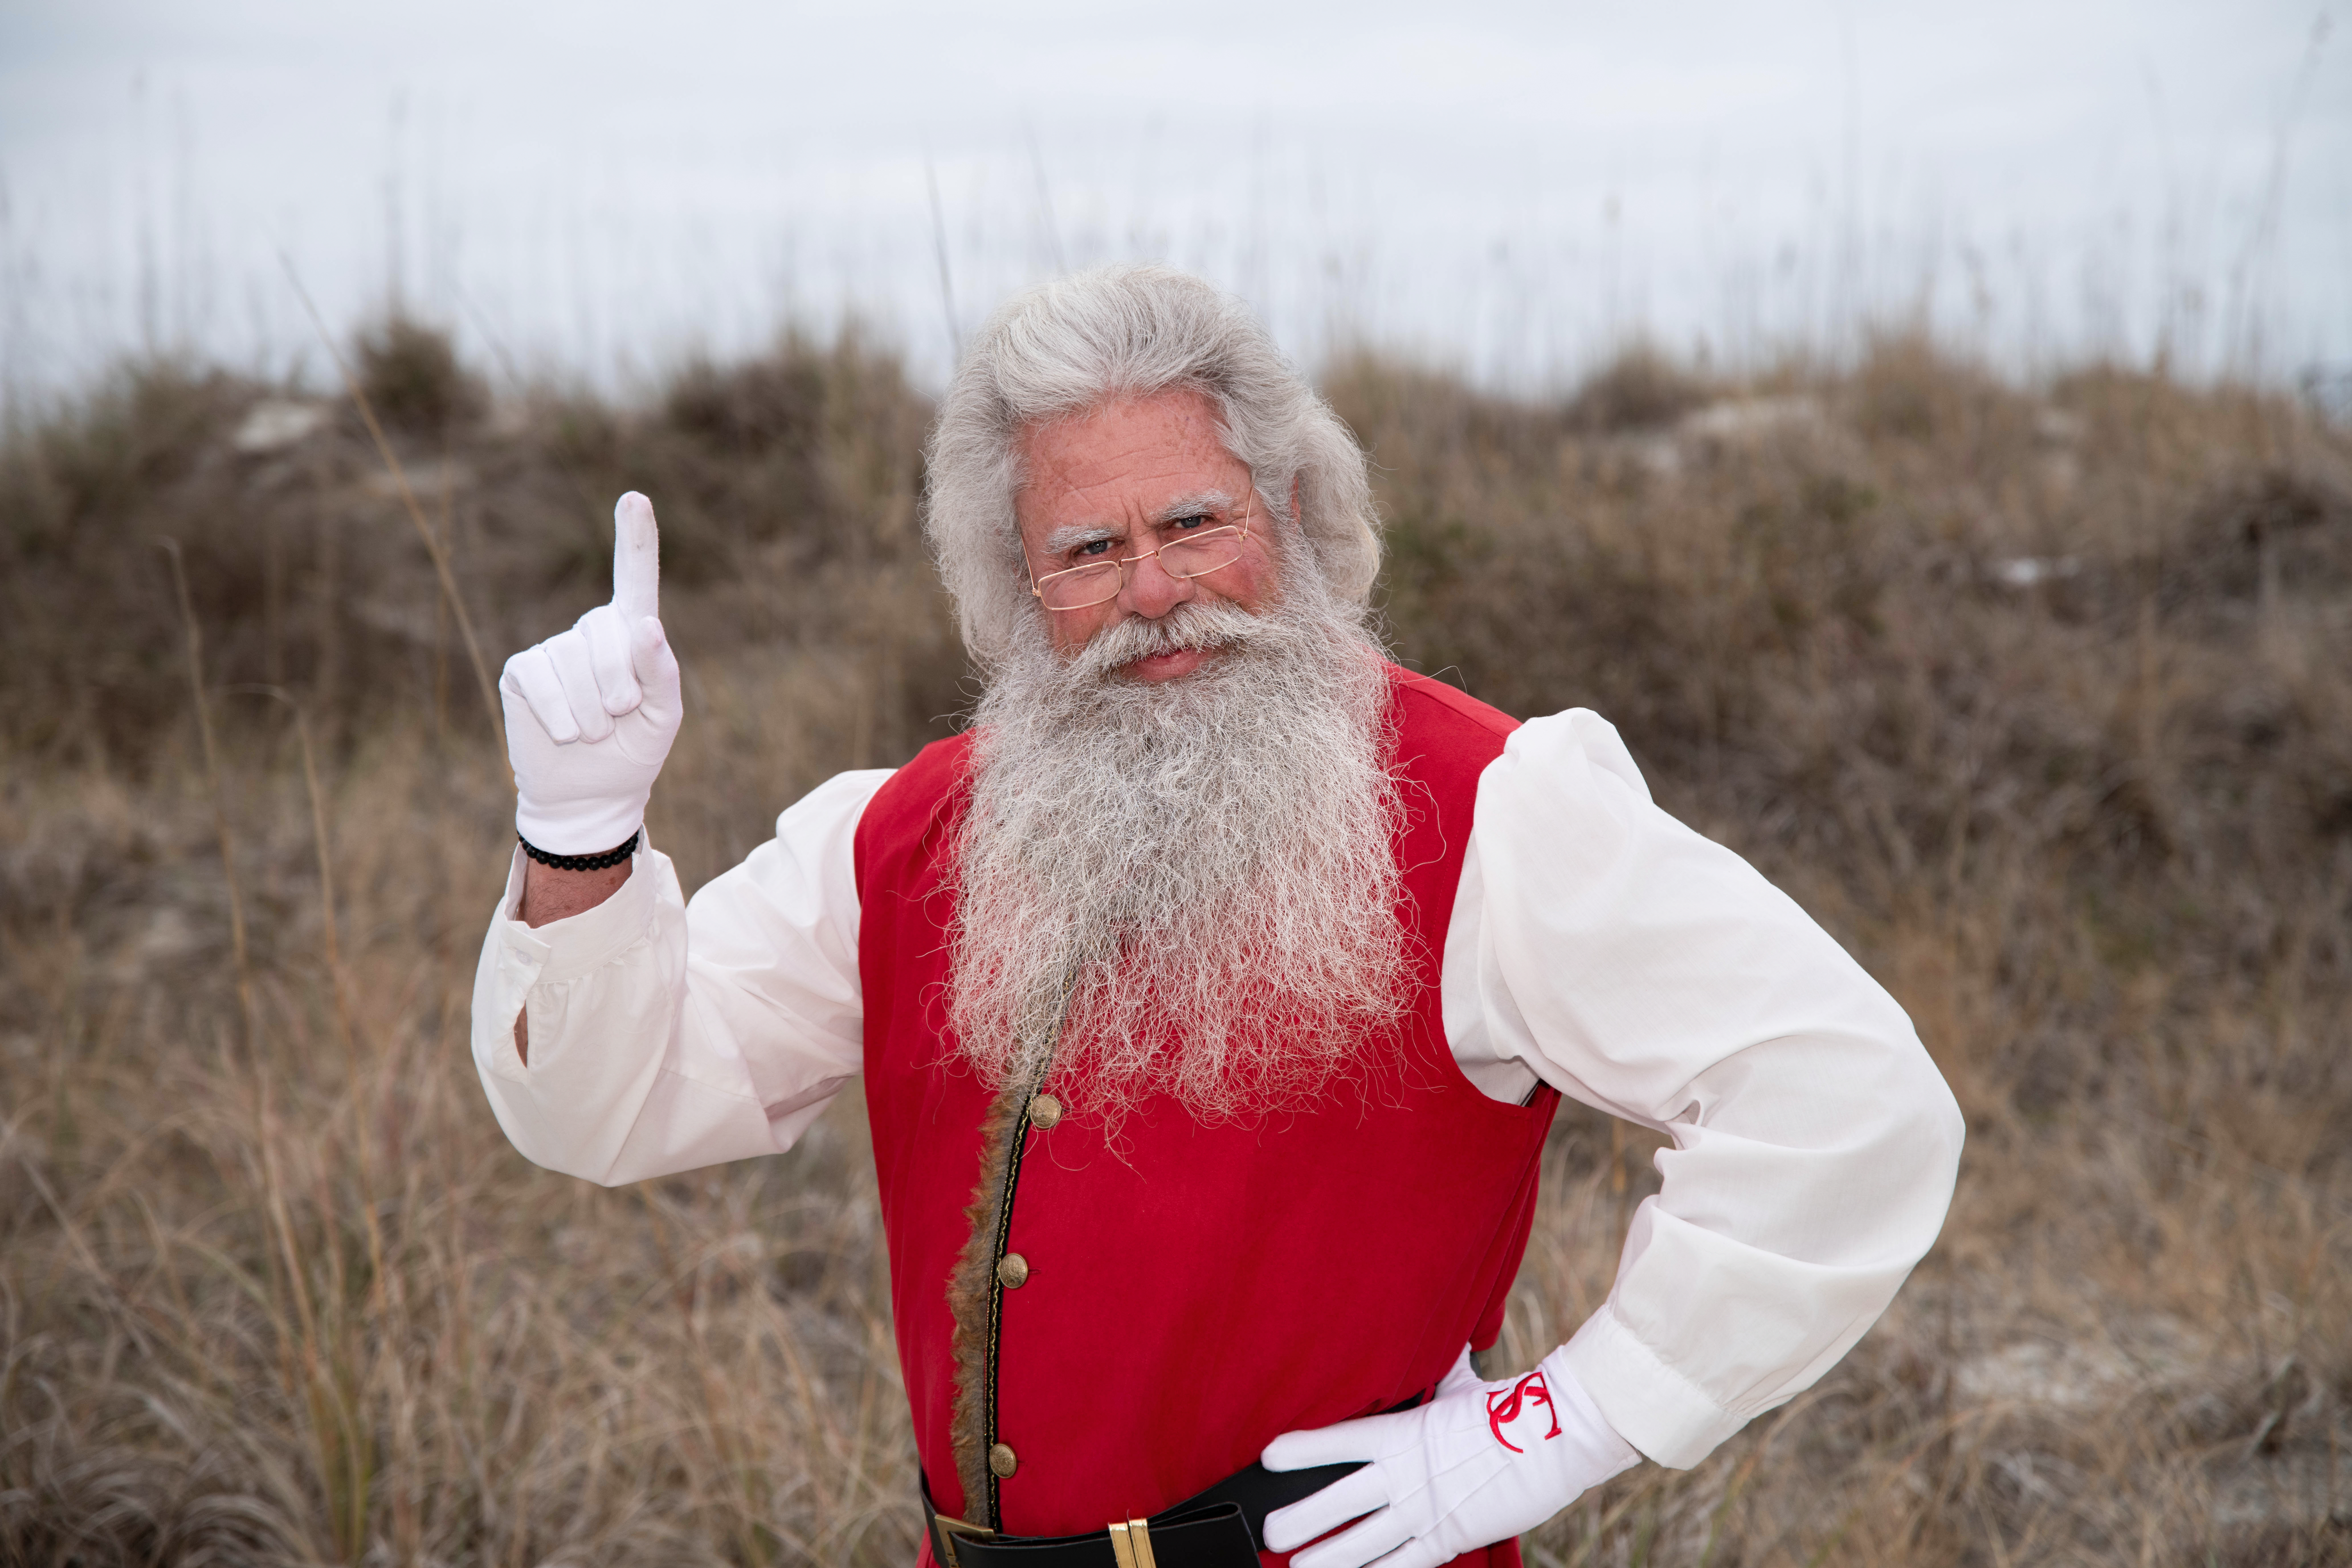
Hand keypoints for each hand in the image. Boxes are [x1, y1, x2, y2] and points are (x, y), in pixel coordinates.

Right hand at [500, 493, 681, 853]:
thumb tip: (646, 626)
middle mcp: (590, 632)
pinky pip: (543, 681)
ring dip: (592, 713)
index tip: (634, 497)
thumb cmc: (633, 750)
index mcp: (631, 633)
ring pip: (576, 664)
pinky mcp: (523, 671)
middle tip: (619, 718)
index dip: (635, 538)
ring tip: (593, 734)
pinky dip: (562, 716)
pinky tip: (566, 734)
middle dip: (620, 686)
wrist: (590, 795)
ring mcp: (553, 649)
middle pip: (610, 634)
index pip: (634, 578)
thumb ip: (662, 672)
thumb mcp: (663, 717)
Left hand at [1261, 1345, 1639, 1567]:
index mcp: (1405, 1433)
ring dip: (1328, 1558)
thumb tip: (1424, 1345)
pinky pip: (1405, 1565)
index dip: (1303, 1449)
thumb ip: (1432, 1374)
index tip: (1269, 1457)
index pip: (1341, 1441)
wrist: (1558, 1434)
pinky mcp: (1450, 1537)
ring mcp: (1427, 1510)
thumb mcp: (1459, 1385)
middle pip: (1341, 1501)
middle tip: (1268, 1531)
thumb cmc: (1507, 1405)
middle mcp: (1407, 1475)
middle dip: (1301, 1519)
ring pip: (1365, 1542)